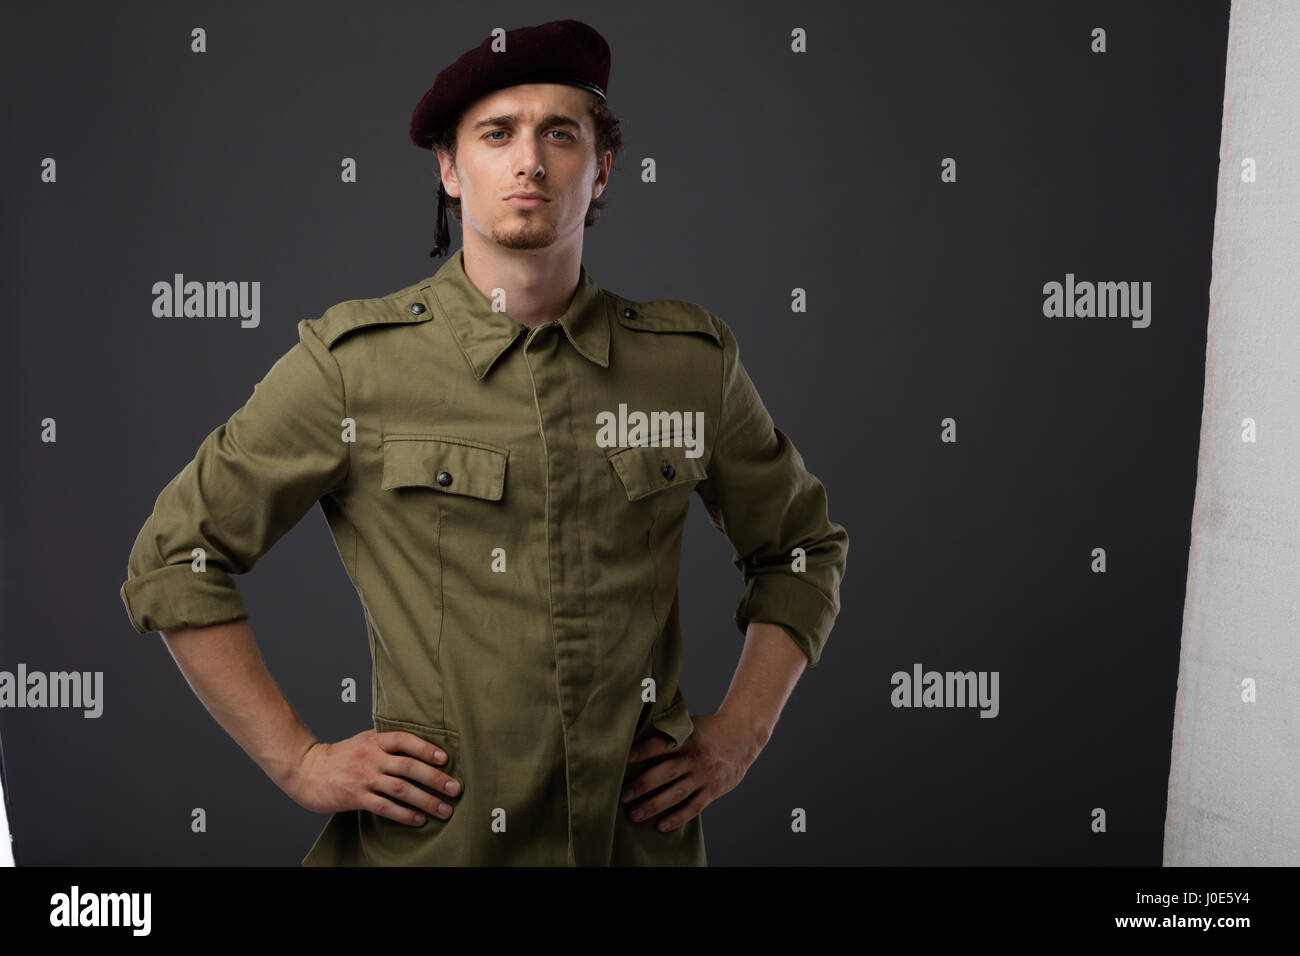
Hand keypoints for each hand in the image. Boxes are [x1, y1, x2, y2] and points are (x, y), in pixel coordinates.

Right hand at [281, 729, 462, 826]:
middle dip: (435, 779)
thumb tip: (419, 746)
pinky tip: (419, 819)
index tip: (446, 760)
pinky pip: (385, 807)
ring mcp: (364, 778)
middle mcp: (371, 757)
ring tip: (444, 810)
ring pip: (401, 789)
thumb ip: (386, 742)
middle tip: (455, 789)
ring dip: (426, 800)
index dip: (426, 749)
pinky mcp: (356, 797)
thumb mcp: (363, 739)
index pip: (405, 740)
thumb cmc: (339, 756)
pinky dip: (404, 814)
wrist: (307, 769)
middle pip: (409, 767)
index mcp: (375, 740)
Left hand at [621, 711, 764, 831]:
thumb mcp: (690, 724)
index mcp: (687, 738)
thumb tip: (637, 732)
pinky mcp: (712, 790)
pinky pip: (693, 807)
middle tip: (622, 795)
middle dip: (643, 785)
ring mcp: (704, 776)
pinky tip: (661, 825)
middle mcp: (695, 758)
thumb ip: (669, 731)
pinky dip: (677, 818)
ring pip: (677, 793)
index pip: (660, 745)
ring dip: (654, 805)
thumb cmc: (708, 729)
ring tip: (634, 814)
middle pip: (666, 773)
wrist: (742, 737)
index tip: (622, 759)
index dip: (641, 752)